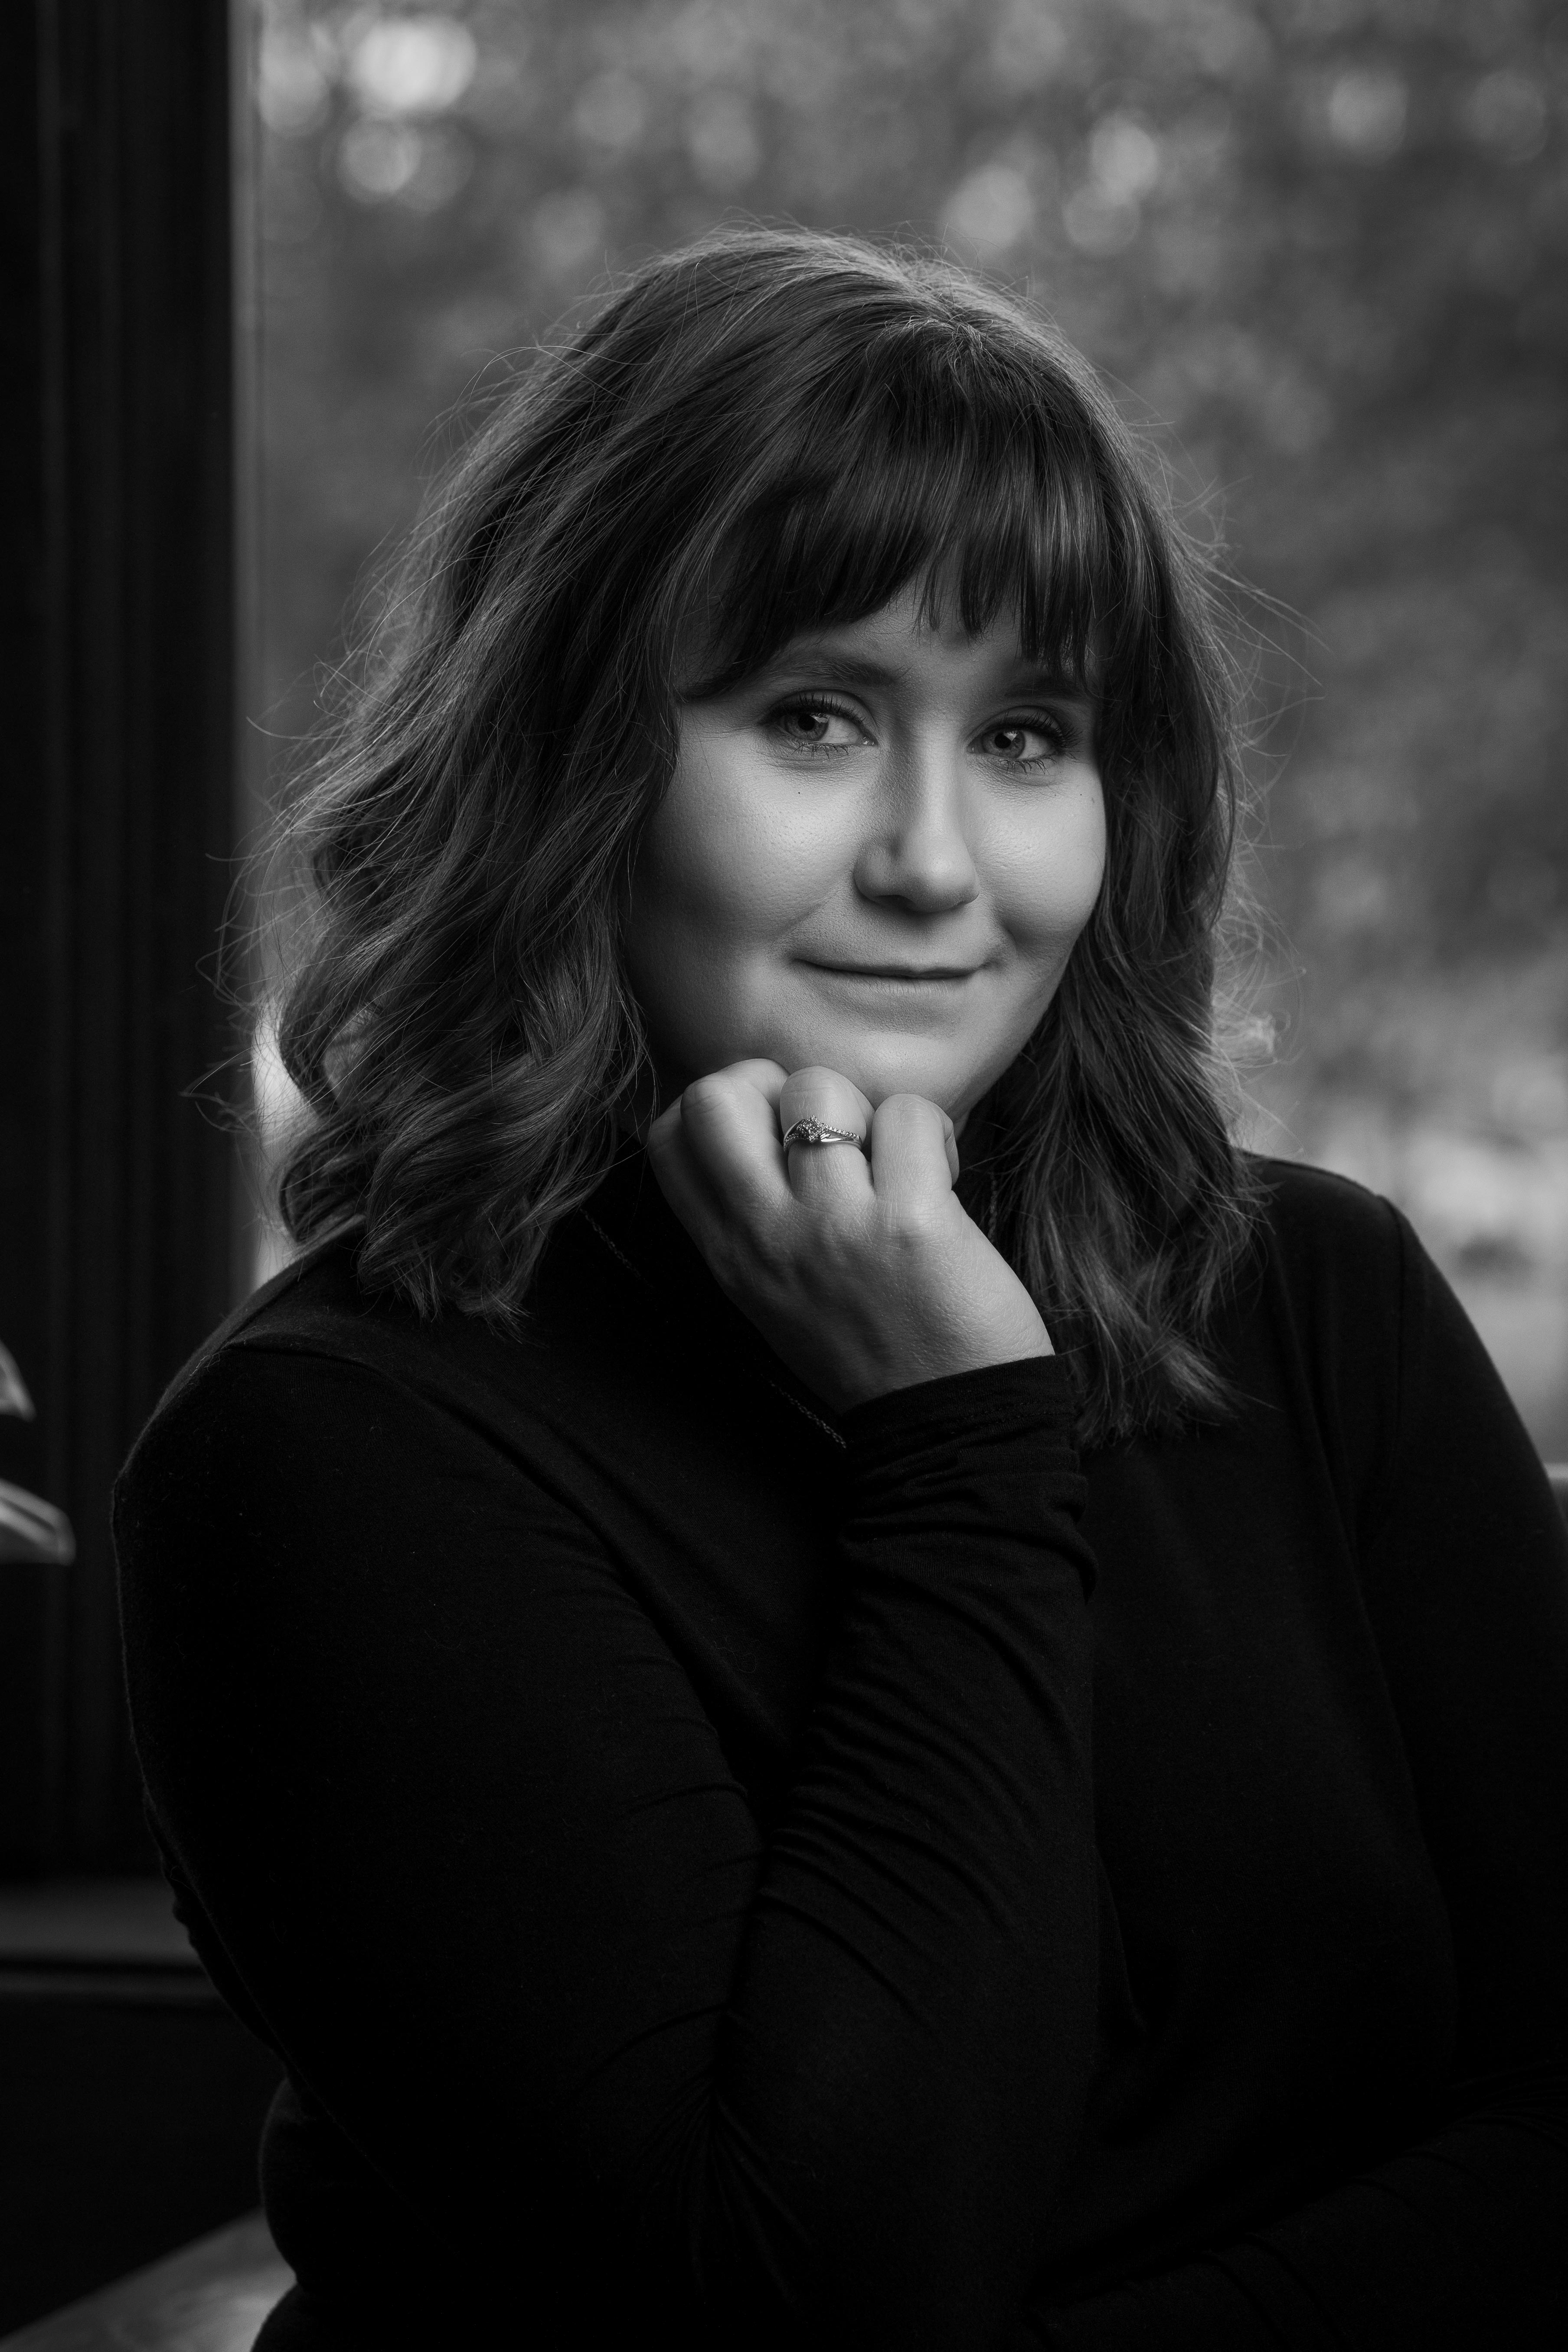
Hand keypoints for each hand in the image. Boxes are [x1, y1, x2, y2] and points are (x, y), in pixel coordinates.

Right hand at [646, 1060, 1051, 1414]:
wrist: (948, 1431)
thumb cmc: (871, 1353)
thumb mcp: (775, 1295)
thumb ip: (752, 1220)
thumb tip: (759, 1127)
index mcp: (730, 1254)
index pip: (667, 1134)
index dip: (722, 1104)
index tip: (773, 1130)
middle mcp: (767, 1236)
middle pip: (716, 1094)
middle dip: (773, 1082)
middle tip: (827, 1128)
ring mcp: (835, 1227)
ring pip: (819, 1090)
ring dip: (869, 1112)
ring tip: (895, 1163)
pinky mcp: (911, 1222)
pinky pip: (909, 1113)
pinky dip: (935, 1134)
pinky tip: (942, 1179)